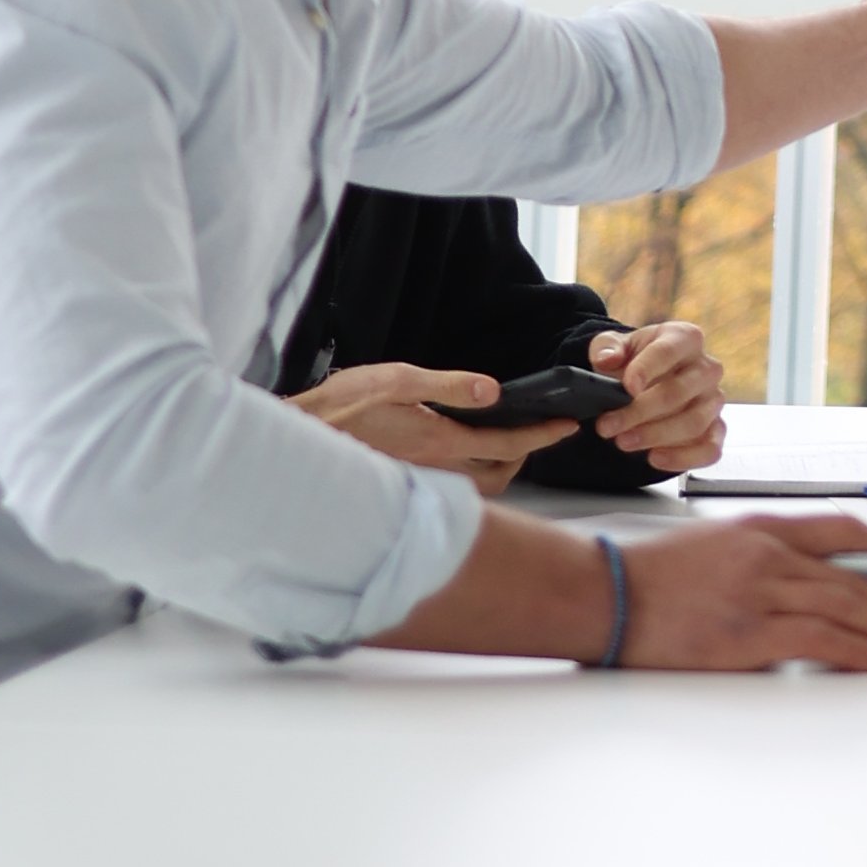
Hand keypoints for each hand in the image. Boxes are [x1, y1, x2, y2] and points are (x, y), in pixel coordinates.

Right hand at [291, 364, 574, 495]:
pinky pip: (453, 486)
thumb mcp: (395, 380)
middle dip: (526, 455)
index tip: (569, 425)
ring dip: (500, 466)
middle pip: (501, 474)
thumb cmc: (341, 407)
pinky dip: (472, 471)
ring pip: (478, 486)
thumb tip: (492, 391)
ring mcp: (421, 481)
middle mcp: (436, 470)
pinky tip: (465, 448)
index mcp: (440, 442)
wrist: (297, 439)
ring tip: (507, 439)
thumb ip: (447, 386)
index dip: (543, 435)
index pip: (508, 446)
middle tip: (539, 430)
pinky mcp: (406, 483)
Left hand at [586, 323, 725, 471]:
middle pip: (679, 392)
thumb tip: (606, 359)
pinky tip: (655, 458)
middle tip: (607, 426)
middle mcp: (706, 368)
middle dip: (639, 412)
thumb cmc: (633, 361)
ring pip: (693, 422)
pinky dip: (683, 457)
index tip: (626, 388)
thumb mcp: (613, 346)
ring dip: (655, 436)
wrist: (646, 382)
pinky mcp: (716, 429)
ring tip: (623, 441)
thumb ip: (606, 348)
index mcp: (684, 338)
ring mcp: (714, 400)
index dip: (646, 369)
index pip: (669, 351)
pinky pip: (710, 448)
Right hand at [620, 514, 866, 670]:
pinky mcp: (747, 635)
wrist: (600, 594)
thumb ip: (757, 560)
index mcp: (759, 531)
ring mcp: (759, 593)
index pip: (839, 529)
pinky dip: (857, 650)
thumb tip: (797, 587)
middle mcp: (767, 556)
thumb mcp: (711, 546)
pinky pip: (820, 640)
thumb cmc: (645, 578)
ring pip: (846, 608)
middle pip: (853, 577)